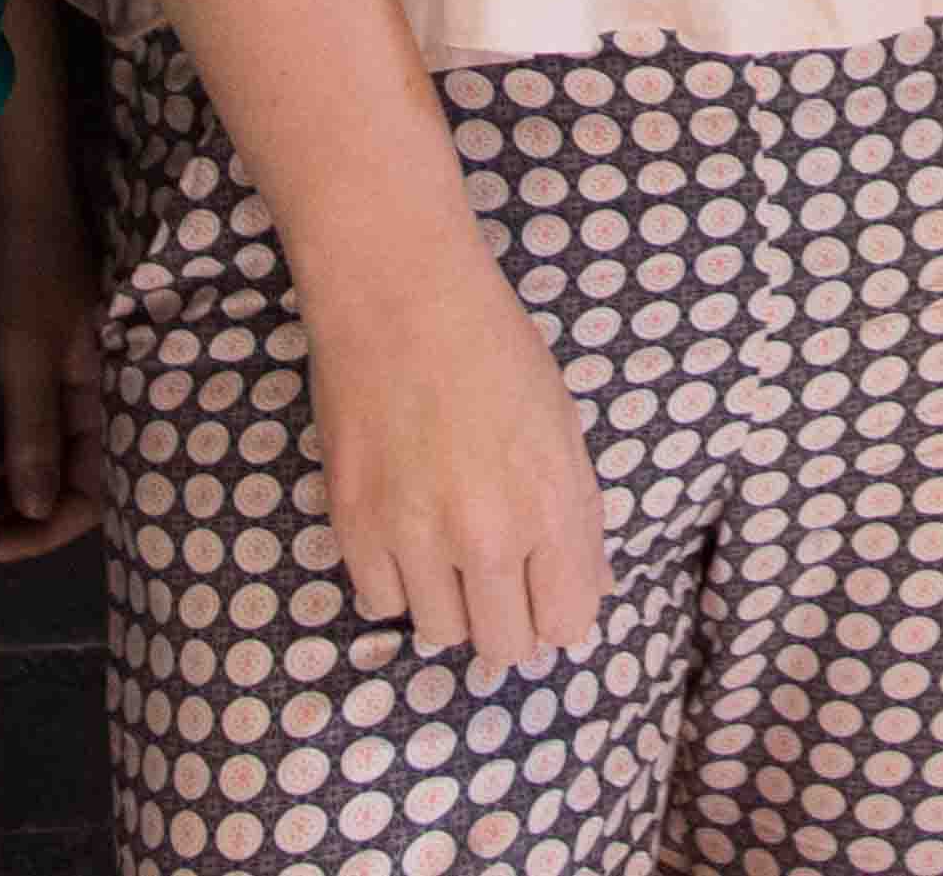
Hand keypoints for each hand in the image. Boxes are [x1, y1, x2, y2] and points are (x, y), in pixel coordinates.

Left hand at [0, 71, 104, 563]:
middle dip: (7, 520)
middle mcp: (85, 395)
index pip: (84, 495)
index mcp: (99, 397)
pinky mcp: (29, 354)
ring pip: (31, 459)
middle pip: (57, 485)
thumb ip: (33, 433)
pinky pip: (13, 426)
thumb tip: (39, 511)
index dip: (35, 531)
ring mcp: (57, 375)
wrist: (15, 181)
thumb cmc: (24, 265)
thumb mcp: (25, 353)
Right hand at [300, 224, 608, 678]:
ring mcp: (414, 536)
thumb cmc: (493, 350)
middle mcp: (486, 536)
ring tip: (448, 547)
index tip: (544, 590)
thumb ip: (577, 517)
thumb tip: (588, 590)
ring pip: (442, 634)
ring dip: (451, 603)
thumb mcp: (562, 427)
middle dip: (509, 621)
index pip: (566, 623)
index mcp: (551, 507)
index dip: (558, 611)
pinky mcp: (354, 527)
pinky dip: (397, 582)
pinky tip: (406, 535)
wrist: (400, 296)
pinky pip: (382, 603)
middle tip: (497, 579)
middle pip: (504, 646)